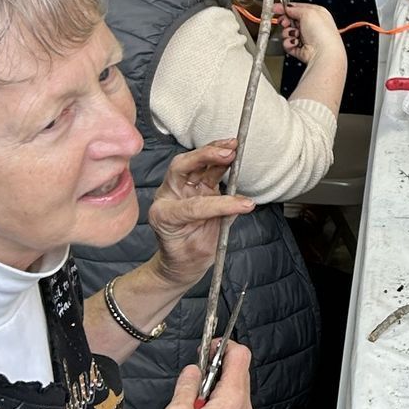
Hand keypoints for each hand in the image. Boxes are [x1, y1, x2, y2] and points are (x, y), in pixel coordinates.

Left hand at [146, 140, 254, 290]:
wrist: (180, 262)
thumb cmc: (186, 257)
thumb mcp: (201, 249)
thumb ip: (220, 224)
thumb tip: (241, 204)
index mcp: (163, 215)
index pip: (194, 205)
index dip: (221, 204)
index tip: (245, 205)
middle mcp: (169, 196)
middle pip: (182, 167)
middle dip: (205, 157)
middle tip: (228, 153)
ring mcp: (182, 189)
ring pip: (195, 163)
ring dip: (215, 152)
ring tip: (234, 146)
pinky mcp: (196, 186)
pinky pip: (207, 169)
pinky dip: (220, 160)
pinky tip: (232, 152)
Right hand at [154, 344, 254, 408]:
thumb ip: (186, 386)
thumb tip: (192, 371)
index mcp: (232, 402)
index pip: (241, 358)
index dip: (226, 346)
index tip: (210, 346)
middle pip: (240, 373)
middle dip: (218, 365)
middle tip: (195, 369)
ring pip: (235, 391)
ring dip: (216, 384)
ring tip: (191, 395)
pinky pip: (231, 408)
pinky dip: (217, 401)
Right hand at [281, 0, 345, 68]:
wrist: (323, 53)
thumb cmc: (322, 33)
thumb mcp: (308, 12)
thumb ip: (295, 8)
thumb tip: (287, 8)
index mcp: (317, 14)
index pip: (298, 8)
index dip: (286, 8)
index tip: (275, 8)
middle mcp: (312, 26)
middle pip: (291, 20)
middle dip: (286, 21)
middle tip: (285, 22)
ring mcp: (306, 38)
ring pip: (287, 32)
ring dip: (288, 33)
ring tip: (295, 35)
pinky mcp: (300, 49)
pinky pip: (288, 44)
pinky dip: (289, 43)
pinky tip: (296, 43)